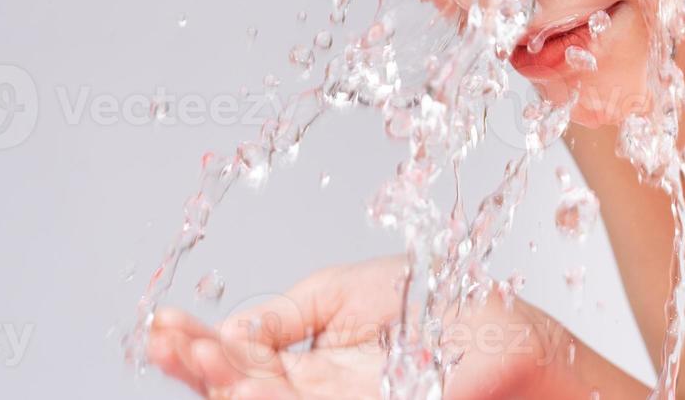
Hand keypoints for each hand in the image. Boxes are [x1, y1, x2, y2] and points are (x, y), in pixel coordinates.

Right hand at [148, 255, 572, 398]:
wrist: (519, 337)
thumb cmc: (443, 312)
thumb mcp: (351, 294)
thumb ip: (286, 315)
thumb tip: (224, 331)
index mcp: (311, 372)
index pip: (244, 368)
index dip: (202, 351)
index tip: (165, 328)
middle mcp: (325, 399)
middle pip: (252, 397)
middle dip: (207, 370)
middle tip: (171, 342)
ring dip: (237, 388)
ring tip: (206, 360)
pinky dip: (283, 397)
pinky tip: (258, 382)